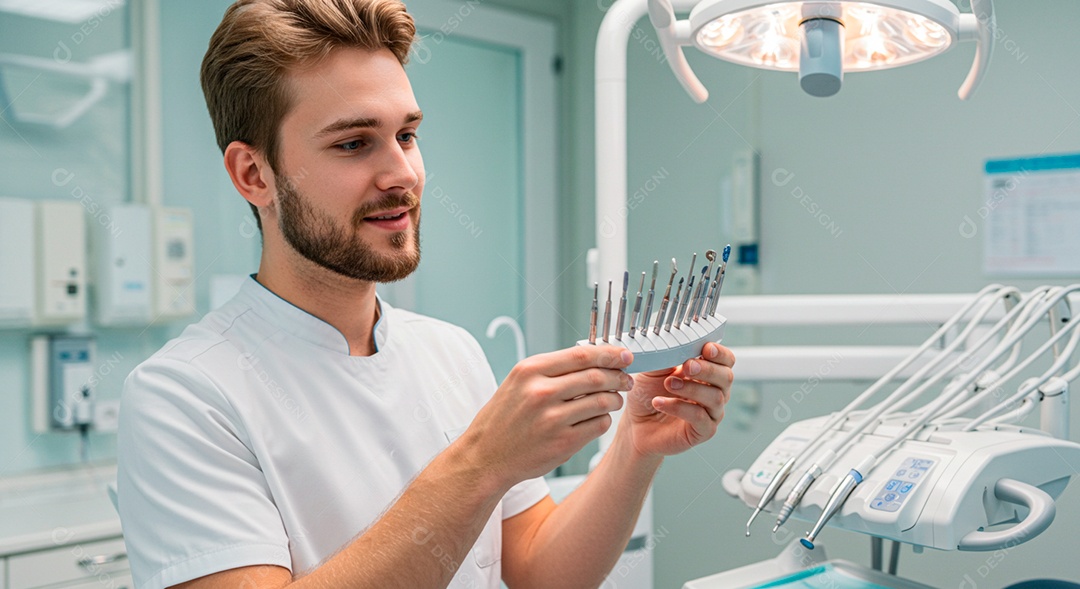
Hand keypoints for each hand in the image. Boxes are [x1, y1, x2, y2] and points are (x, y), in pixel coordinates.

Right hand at [462, 345, 633, 486]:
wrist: (485, 456)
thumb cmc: (505, 418)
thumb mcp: (519, 383)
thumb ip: (552, 369)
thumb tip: (594, 357)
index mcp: (530, 371)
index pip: (581, 355)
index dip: (609, 353)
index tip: (624, 355)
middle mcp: (541, 392)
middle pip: (596, 377)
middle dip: (618, 377)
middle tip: (625, 379)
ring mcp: (553, 419)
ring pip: (603, 401)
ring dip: (615, 399)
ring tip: (614, 400)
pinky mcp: (563, 442)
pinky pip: (598, 425)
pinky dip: (604, 420)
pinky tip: (597, 418)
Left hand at [621, 342, 734, 457]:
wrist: (635, 424)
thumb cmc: (648, 393)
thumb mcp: (654, 369)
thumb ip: (667, 355)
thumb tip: (675, 342)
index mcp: (707, 373)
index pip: (726, 360)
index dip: (720, 353)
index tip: (706, 348)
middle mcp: (715, 392)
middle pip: (726, 377)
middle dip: (708, 369)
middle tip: (687, 366)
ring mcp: (711, 413)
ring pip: (715, 397)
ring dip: (691, 388)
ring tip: (668, 384)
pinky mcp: (704, 431)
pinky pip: (700, 417)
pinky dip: (679, 407)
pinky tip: (660, 402)